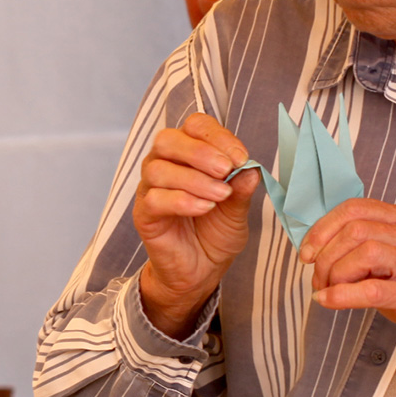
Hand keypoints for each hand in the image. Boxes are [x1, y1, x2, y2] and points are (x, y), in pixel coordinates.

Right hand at [131, 113, 260, 335]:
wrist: (202, 269)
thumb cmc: (216, 232)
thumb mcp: (237, 210)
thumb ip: (242, 189)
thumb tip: (251, 168)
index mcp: (188, 154)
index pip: (195, 127)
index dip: (218, 137)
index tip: (241, 157)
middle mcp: (164, 164)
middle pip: (168, 140)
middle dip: (200, 152)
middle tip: (226, 170)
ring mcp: (150, 189)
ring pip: (159, 169)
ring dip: (194, 179)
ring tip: (221, 195)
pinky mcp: (144, 214)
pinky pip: (155, 199)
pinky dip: (182, 201)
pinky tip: (204, 208)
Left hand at [298, 199, 395, 372]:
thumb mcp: (393, 258)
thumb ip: (363, 246)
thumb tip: (316, 246)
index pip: (356, 208)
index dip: (323, 228)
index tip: (307, 251)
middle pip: (356, 230)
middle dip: (325, 256)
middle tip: (318, 278)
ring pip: (363, 253)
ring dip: (334, 274)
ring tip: (327, 290)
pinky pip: (370, 290)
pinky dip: (341, 296)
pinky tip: (328, 301)